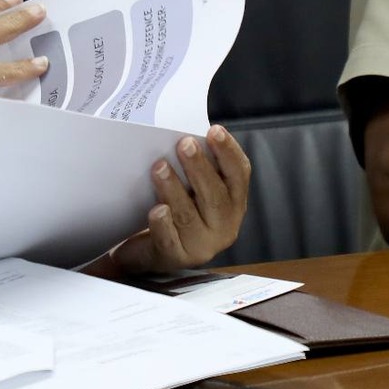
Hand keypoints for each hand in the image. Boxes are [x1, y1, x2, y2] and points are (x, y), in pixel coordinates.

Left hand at [104, 126, 252, 274]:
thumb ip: (196, 167)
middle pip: (216, 197)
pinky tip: (157, 210)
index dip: (229, 152)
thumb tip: (186, 136)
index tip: (214, 130)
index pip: (239, 175)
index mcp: (234, 203)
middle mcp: (224, 226)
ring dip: (175, 189)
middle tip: (184, 144)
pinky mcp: (174, 258)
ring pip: (189, 216)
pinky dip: (163, 224)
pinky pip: (169, 240)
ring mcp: (200, 246)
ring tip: (160, 167)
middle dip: (200, 168)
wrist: (149, 248)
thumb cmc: (176, 208)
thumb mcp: (193, 187)